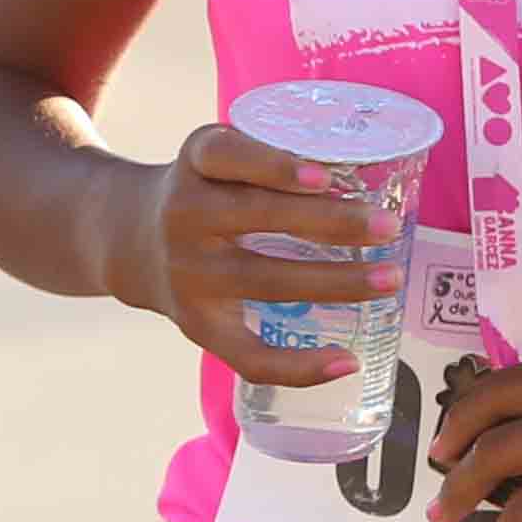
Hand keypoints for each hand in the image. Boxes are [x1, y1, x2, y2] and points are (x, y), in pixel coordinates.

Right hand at [116, 124, 408, 390]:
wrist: (133, 241)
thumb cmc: (208, 191)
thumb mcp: (219, 157)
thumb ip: (272, 158)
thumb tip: (377, 171)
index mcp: (196, 162)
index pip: (227, 155)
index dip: (274, 166)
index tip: (325, 176)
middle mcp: (183, 214)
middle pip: (255, 217)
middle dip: (329, 223)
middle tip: (388, 227)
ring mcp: (188, 274)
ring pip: (263, 281)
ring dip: (334, 282)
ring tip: (388, 278)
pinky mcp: (196, 325)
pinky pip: (249, 354)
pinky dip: (300, 366)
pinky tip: (346, 360)